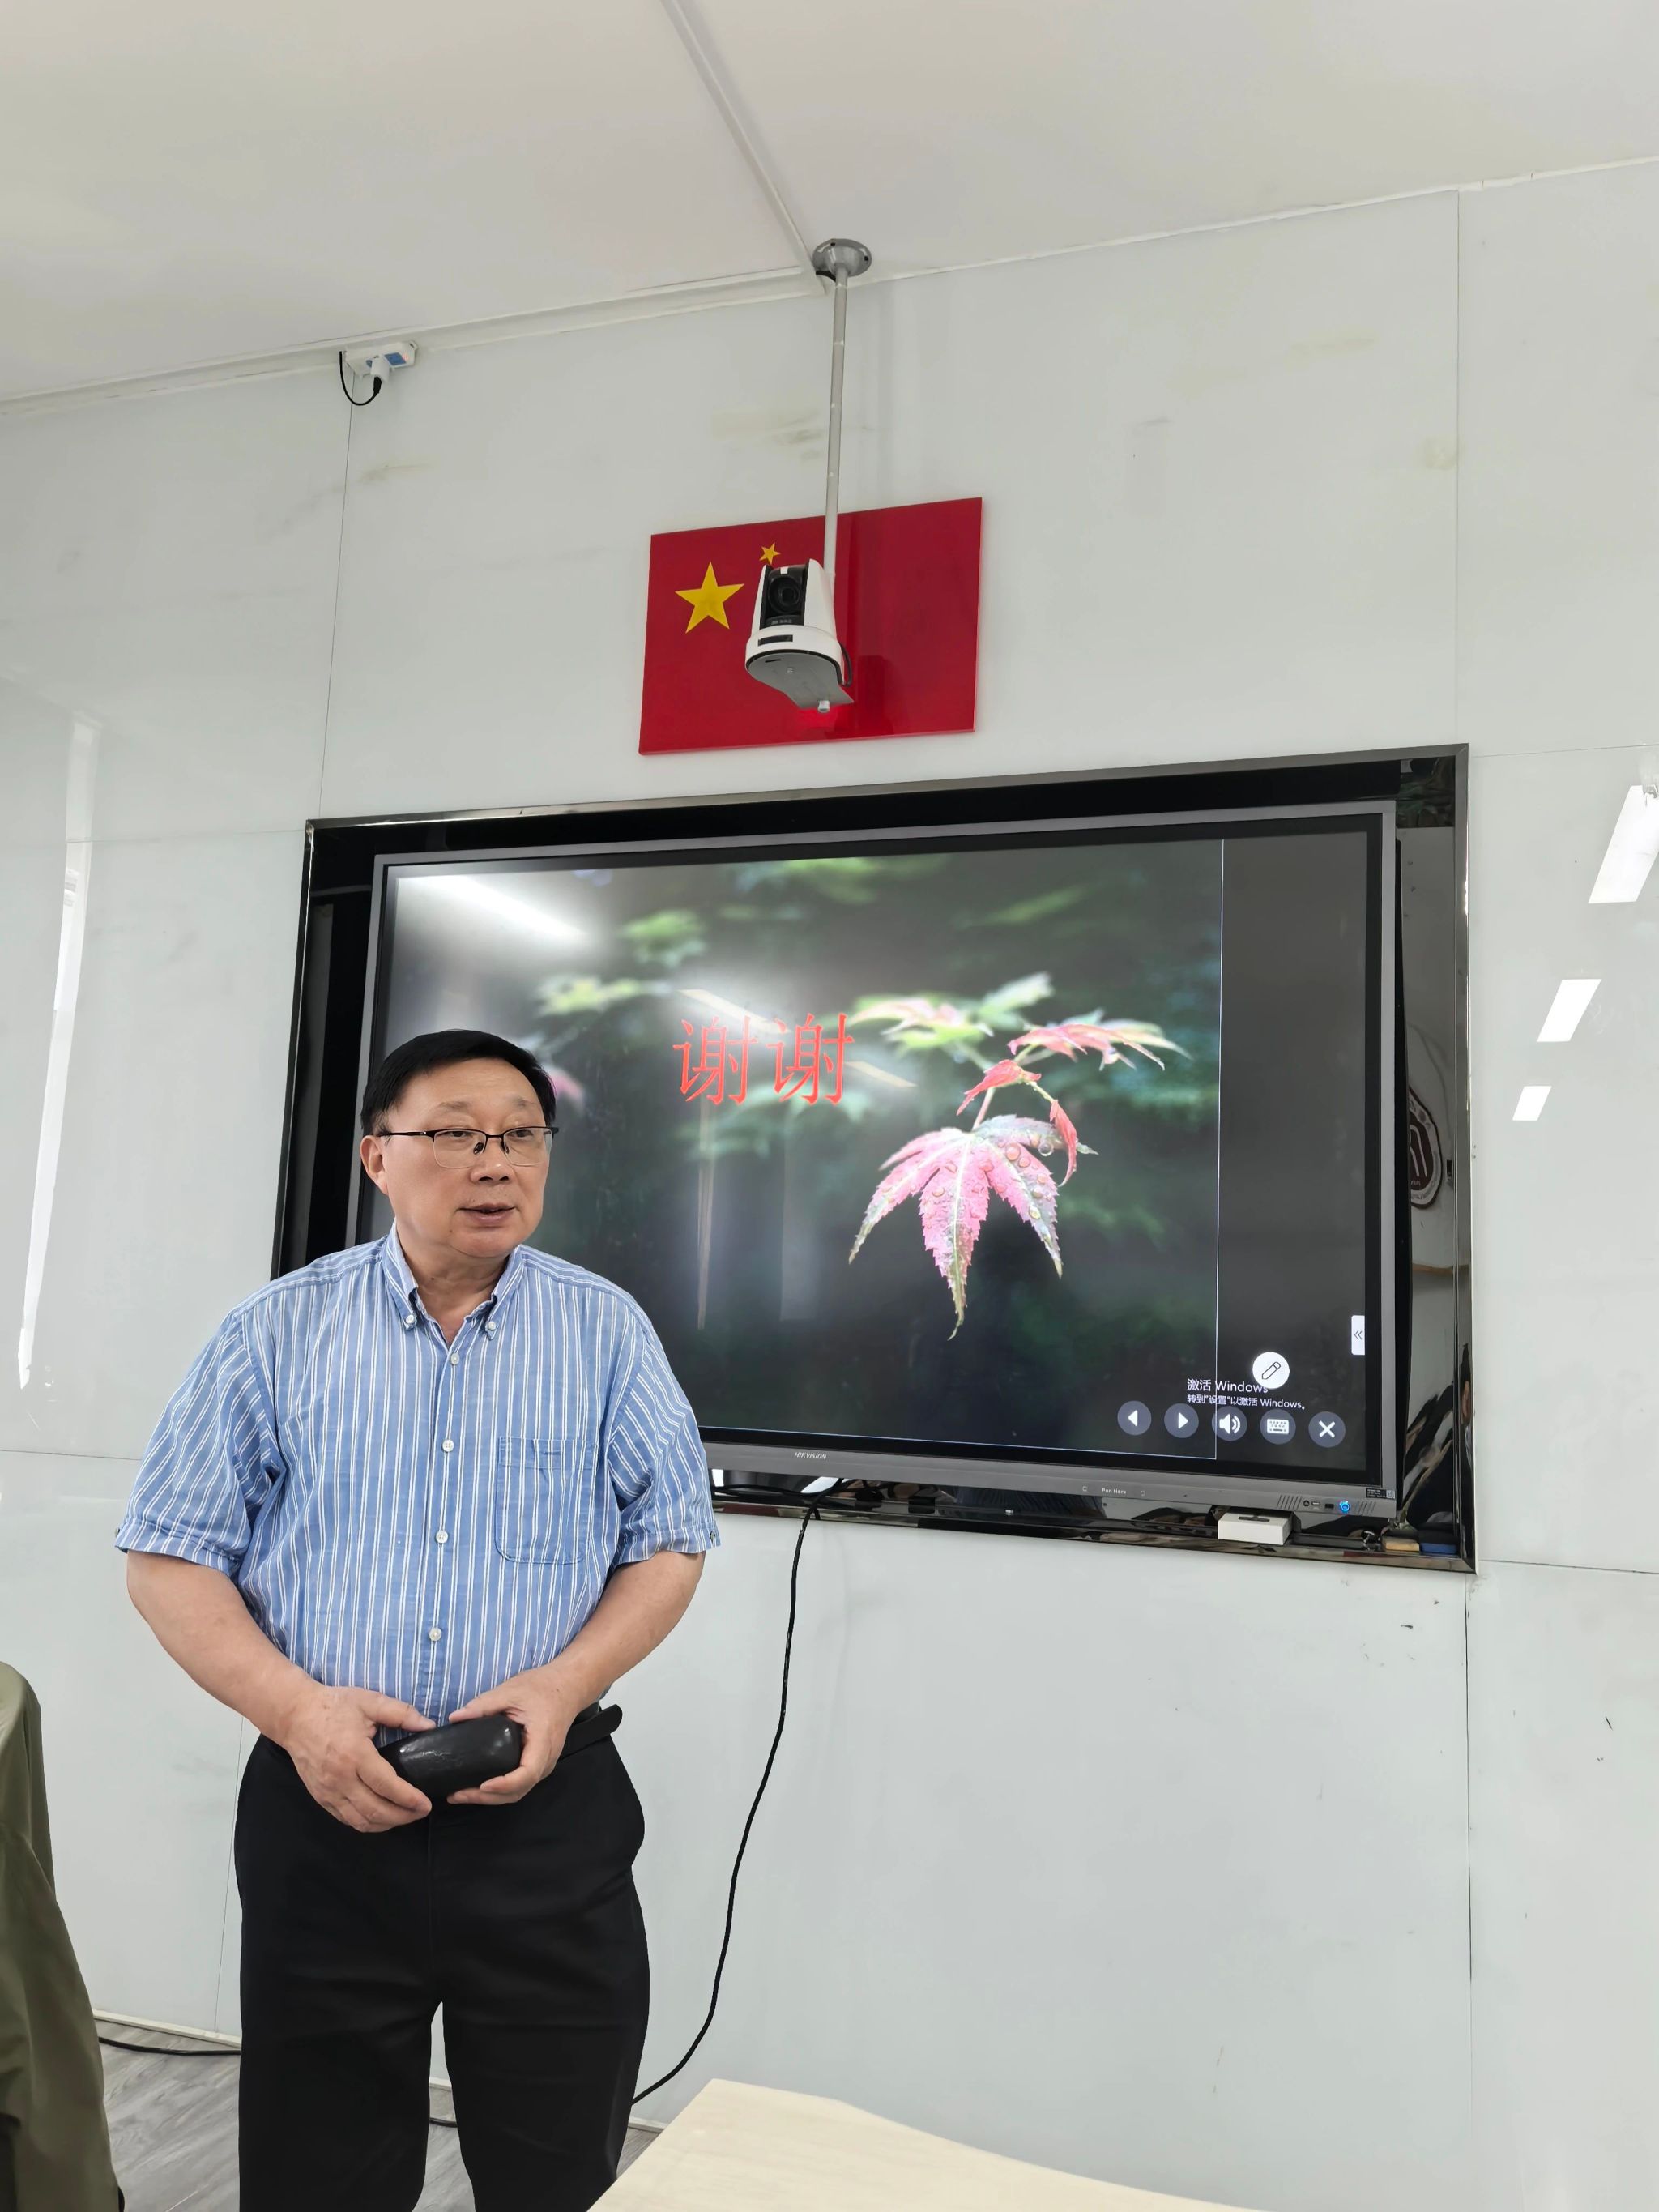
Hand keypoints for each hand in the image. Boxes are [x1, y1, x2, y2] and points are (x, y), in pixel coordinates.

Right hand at [279, 1685, 434, 1831]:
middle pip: (375, 1810)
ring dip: (386, 1824)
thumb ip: (401, 1713)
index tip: (426, 1803)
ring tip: (405, 1816)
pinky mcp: (320, 1797)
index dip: (408, 1798)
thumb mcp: (369, 1701)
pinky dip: (366, 1823)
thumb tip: (428, 1726)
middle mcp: (340, 1778)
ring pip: (360, 1821)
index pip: (385, 1785)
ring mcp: (328, 1791)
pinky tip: (381, 1817)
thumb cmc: (333, 1706)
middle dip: (402, 1816)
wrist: (294, 1716)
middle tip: (421, 1812)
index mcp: (354, 1754)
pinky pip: (345, 1819)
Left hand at [445, 1668, 585, 1804]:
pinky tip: (478, 1786)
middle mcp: (546, 1759)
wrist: (567, 1687)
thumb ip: (483, 1704)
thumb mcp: (511, 1691)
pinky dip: (499, 1791)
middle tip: (457, 1795)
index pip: (527, 1773)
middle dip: (487, 1798)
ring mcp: (543, 1765)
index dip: (504, 1784)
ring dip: (491, 1798)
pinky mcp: (537, 1765)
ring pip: (518, 1792)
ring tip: (462, 1794)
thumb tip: (454, 1718)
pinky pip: (519, 1784)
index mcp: (542, 1740)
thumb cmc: (542, 1688)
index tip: (482, 1785)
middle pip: (518, 1790)